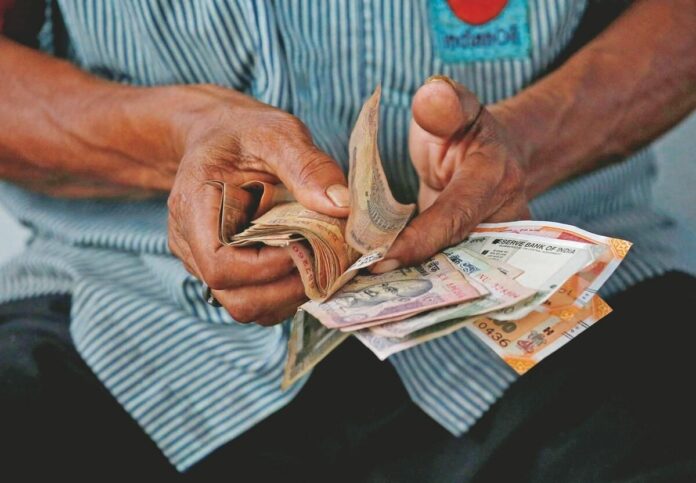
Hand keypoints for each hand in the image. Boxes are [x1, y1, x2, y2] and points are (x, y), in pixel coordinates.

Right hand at [167, 85, 348, 324]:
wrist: (218, 136)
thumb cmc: (243, 132)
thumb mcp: (277, 133)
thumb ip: (307, 166)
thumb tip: (341, 206)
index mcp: (193, 207)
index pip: (220, 265)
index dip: (268, 268)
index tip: (306, 245)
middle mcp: (191, 243)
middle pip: (235, 298)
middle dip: (287, 288)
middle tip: (327, 263)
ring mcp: (205, 262)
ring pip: (247, 306)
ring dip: (290, 296)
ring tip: (322, 266)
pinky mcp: (227, 270)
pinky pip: (255, 299)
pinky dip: (286, 293)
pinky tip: (309, 267)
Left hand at [372, 76, 529, 272]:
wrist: (490, 151)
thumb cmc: (462, 126)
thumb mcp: (454, 106)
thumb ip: (443, 102)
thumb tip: (433, 93)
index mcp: (495, 176)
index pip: (455, 215)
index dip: (419, 239)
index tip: (380, 257)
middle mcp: (502, 216)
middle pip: (456, 254)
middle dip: (413, 273)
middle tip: (365, 283)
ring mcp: (491, 242)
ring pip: (453, 271)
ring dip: (412, 283)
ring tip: (367, 294)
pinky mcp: (474, 256)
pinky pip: (447, 272)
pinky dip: (416, 280)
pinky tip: (380, 289)